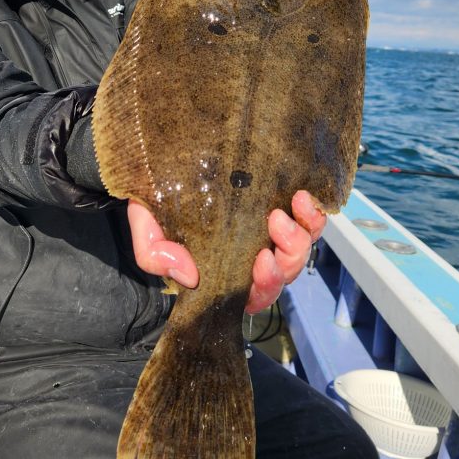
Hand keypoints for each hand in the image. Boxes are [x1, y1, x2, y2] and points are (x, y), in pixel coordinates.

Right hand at [127, 190, 326, 314]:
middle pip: (286, 272)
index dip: (266, 284)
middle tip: (276, 223)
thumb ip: (154, 254)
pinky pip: (310, 220)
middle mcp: (250, 256)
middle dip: (289, 254)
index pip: (254, 295)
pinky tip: (301, 196)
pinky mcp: (282, 206)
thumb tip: (191, 277)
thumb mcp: (146, 227)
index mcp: (224, 272)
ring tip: (289, 205)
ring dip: (302, 232)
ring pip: (302, 247)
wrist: (162, 163)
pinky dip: (312, 213)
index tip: (261, 259)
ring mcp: (270, 232)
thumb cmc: (157, 199)